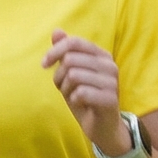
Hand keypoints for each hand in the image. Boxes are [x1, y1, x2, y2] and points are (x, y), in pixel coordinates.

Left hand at [43, 30, 127, 154]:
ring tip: (72, 96)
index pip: (74, 42)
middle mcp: (110, 65)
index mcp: (102, 55)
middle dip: (59, 76)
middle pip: (71, 59)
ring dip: (65, 89)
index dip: (55, 51)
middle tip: (63, 88)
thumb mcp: (71, 73)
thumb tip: (56, 31)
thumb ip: (65, 52)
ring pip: (73, 75)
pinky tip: (80, 103)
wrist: (102, 127)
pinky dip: (73, 99)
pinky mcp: (110, 99)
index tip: (44, 65)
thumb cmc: (85, 98)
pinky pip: (80, 92)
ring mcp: (112, 82)